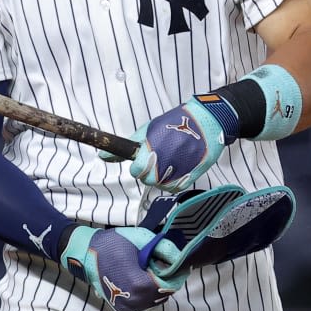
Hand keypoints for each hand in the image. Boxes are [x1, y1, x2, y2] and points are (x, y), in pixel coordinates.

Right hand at [60, 226, 185, 310]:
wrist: (86, 253)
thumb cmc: (113, 243)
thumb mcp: (142, 238)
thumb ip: (165, 249)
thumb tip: (182, 260)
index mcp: (138, 285)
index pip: (170, 285)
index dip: (177, 274)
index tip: (180, 263)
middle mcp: (133, 301)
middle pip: (164, 294)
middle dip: (168, 280)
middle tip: (162, 263)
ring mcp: (126, 307)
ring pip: (155, 301)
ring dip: (158, 287)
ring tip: (151, 269)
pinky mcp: (121, 308)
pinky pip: (144, 303)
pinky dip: (148, 293)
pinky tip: (142, 278)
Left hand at [101, 98, 234, 191]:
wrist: (207, 121)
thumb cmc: (176, 122)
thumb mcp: (150, 128)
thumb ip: (129, 145)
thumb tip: (102, 157)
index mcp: (154, 149)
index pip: (136, 171)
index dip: (137, 166)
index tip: (142, 159)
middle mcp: (166, 162)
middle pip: (147, 180)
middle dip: (148, 171)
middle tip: (157, 158)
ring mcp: (180, 171)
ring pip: (160, 186)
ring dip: (160, 177)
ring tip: (168, 161)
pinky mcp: (192, 177)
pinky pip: (174, 188)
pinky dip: (172, 181)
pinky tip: (176, 168)